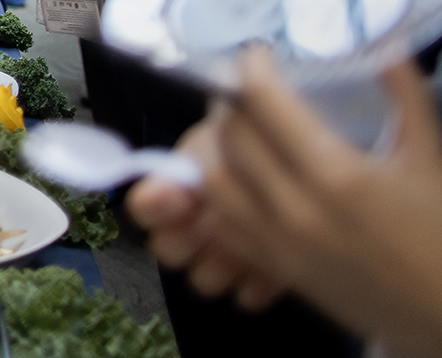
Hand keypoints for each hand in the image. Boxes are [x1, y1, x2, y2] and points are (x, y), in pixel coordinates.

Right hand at [129, 119, 288, 312]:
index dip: (156, 209)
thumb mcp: (217, 144)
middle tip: (218, 222)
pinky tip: (275, 261)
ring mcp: (221, 261)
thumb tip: (162, 191)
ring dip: (225, 264)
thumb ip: (190, 166)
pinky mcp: (259, 281)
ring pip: (204, 281)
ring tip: (251, 241)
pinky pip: (247, 297)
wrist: (298, 164)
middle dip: (190, 240)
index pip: (144, 210)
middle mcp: (187, 232)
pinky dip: (259, 282)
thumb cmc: (250, 147)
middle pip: (168, 252)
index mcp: (170, 194)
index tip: (182, 198)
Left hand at [177, 50, 441, 356]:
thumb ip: (404, 90)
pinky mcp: (279, 270)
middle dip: (231, 103)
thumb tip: (384, 40)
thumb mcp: (434, 154)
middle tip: (247, 87)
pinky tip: (242, 176)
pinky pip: (225, 222)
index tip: (256, 53)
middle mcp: (296, 209)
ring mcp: (281, 244)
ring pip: (214, 182)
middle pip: (230, 138)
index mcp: (336, 174)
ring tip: (238, 129)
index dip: (251, 68)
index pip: (263, 104)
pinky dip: (221, 193)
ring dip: (216, 147)